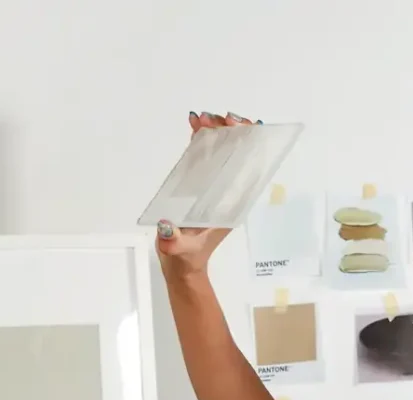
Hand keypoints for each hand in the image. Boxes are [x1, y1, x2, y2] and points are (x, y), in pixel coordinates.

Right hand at [155, 112, 252, 277]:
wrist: (182, 268)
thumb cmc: (185, 259)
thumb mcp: (180, 250)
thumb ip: (174, 241)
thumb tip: (167, 227)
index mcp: (230, 207)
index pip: (245, 172)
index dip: (246, 148)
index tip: (237, 130)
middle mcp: (226, 196)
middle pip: (237, 159)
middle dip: (231, 135)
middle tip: (217, 119)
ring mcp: (215, 190)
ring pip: (223, 156)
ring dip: (217, 135)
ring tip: (204, 118)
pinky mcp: (201, 188)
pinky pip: (206, 160)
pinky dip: (202, 142)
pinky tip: (195, 126)